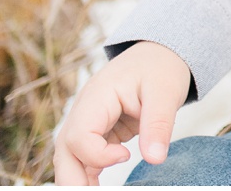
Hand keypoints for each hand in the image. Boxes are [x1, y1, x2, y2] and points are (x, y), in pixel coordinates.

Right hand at [53, 41, 190, 185]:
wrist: (159, 53)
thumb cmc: (161, 67)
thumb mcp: (166, 92)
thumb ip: (158, 124)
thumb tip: (154, 159)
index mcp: (96, 96)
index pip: (79, 135)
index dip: (97, 154)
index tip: (126, 156)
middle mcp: (85, 110)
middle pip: (64, 150)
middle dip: (73, 179)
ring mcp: (88, 121)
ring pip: (70, 156)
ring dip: (78, 179)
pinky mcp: (97, 131)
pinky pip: (84, 156)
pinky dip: (88, 174)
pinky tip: (98, 187)